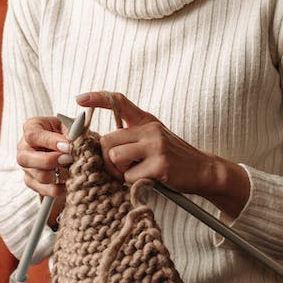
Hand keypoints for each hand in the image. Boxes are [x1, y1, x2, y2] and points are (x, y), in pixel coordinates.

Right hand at [16, 116, 73, 214]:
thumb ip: (74, 132)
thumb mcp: (72, 127)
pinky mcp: (32, 182)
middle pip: (26, 158)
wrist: (71, 148)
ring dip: (59, 175)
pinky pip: (45, 190)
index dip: (50, 142)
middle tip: (70, 159)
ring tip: (74, 170)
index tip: (68, 146)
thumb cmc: (69, 133)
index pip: (33, 135)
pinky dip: (61, 188)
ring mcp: (26, 167)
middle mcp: (24, 148)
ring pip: (39, 176)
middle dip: (51, 161)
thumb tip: (75, 142)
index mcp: (31, 127)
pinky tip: (71, 181)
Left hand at [76, 92, 250, 217]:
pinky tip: (148, 180)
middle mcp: (149, 129)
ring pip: (114, 157)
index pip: (119, 101)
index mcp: (146, 121)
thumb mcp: (155, 137)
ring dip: (119, 172)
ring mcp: (155, 146)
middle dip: (106, 159)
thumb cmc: (174, 157)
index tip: (79, 98)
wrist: (203, 170)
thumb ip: (132, 136)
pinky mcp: (159, 165)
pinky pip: (129, 176)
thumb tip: (100, 144)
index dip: (97, 98)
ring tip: (135, 174)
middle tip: (118, 169)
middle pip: (107, 140)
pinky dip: (133, 183)